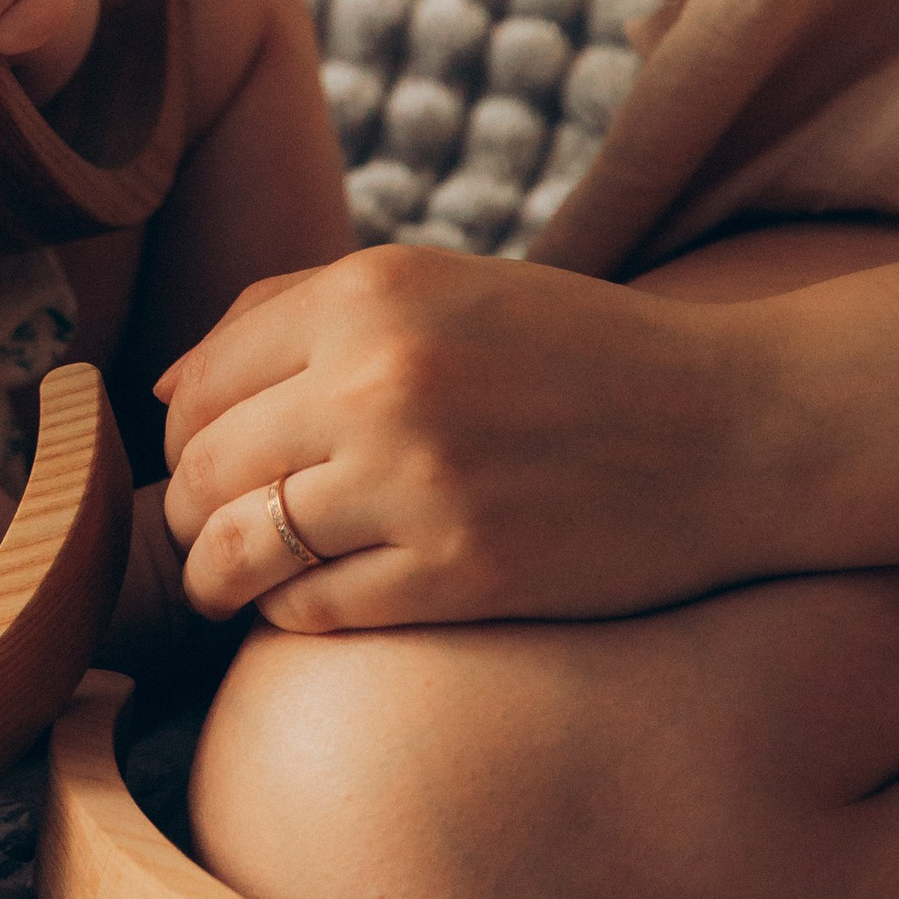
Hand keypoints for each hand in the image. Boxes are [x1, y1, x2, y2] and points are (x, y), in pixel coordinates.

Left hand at [157, 243, 747, 631]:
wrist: (735, 425)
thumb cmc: (573, 353)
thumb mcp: (436, 285)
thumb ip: (292, 313)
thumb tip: (162, 390)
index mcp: (369, 292)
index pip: (196, 381)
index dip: (182, 434)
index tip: (204, 459)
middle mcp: (379, 379)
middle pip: (200, 467)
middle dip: (186, 509)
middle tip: (209, 529)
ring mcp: (417, 481)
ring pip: (235, 547)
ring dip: (214, 576)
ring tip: (229, 583)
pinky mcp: (459, 573)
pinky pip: (310, 608)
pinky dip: (288, 612)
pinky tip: (317, 598)